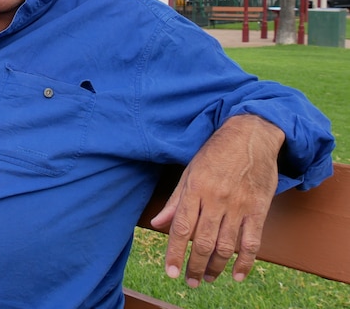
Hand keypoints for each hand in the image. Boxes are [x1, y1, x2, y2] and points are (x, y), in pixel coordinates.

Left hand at [150, 114, 283, 286]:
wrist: (251, 135)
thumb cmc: (215, 153)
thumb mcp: (190, 171)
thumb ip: (175, 201)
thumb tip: (157, 224)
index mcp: (195, 188)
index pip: (181, 228)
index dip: (174, 252)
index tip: (170, 271)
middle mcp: (216, 199)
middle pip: (202, 241)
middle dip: (194, 266)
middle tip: (190, 281)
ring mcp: (239, 205)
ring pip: (225, 246)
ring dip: (215, 267)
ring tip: (208, 278)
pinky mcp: (259, 209)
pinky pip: (252, 242)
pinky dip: (245, 262)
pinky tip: (238, 275)